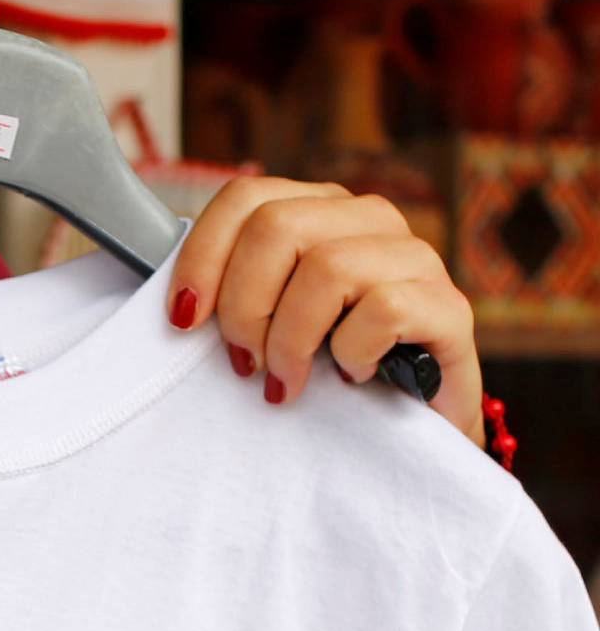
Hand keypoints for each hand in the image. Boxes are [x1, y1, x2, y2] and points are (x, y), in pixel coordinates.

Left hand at [166, 177, 486, 448]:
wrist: (408, 433)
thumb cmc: (325, 374)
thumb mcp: (268, 324)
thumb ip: (233, 294)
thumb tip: (181, 301)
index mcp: (320, 211)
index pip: (246, 198)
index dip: (204, 256)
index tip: (185, 319)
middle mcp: (370, 220)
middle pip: (277, 227)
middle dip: (245, 306)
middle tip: (244, 362)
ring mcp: (416, 258)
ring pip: (327, 267)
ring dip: (291, 339)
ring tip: (286, 383)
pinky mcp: (450, 307)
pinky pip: (383, 309)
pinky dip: (351, 351)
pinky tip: (352, 375)